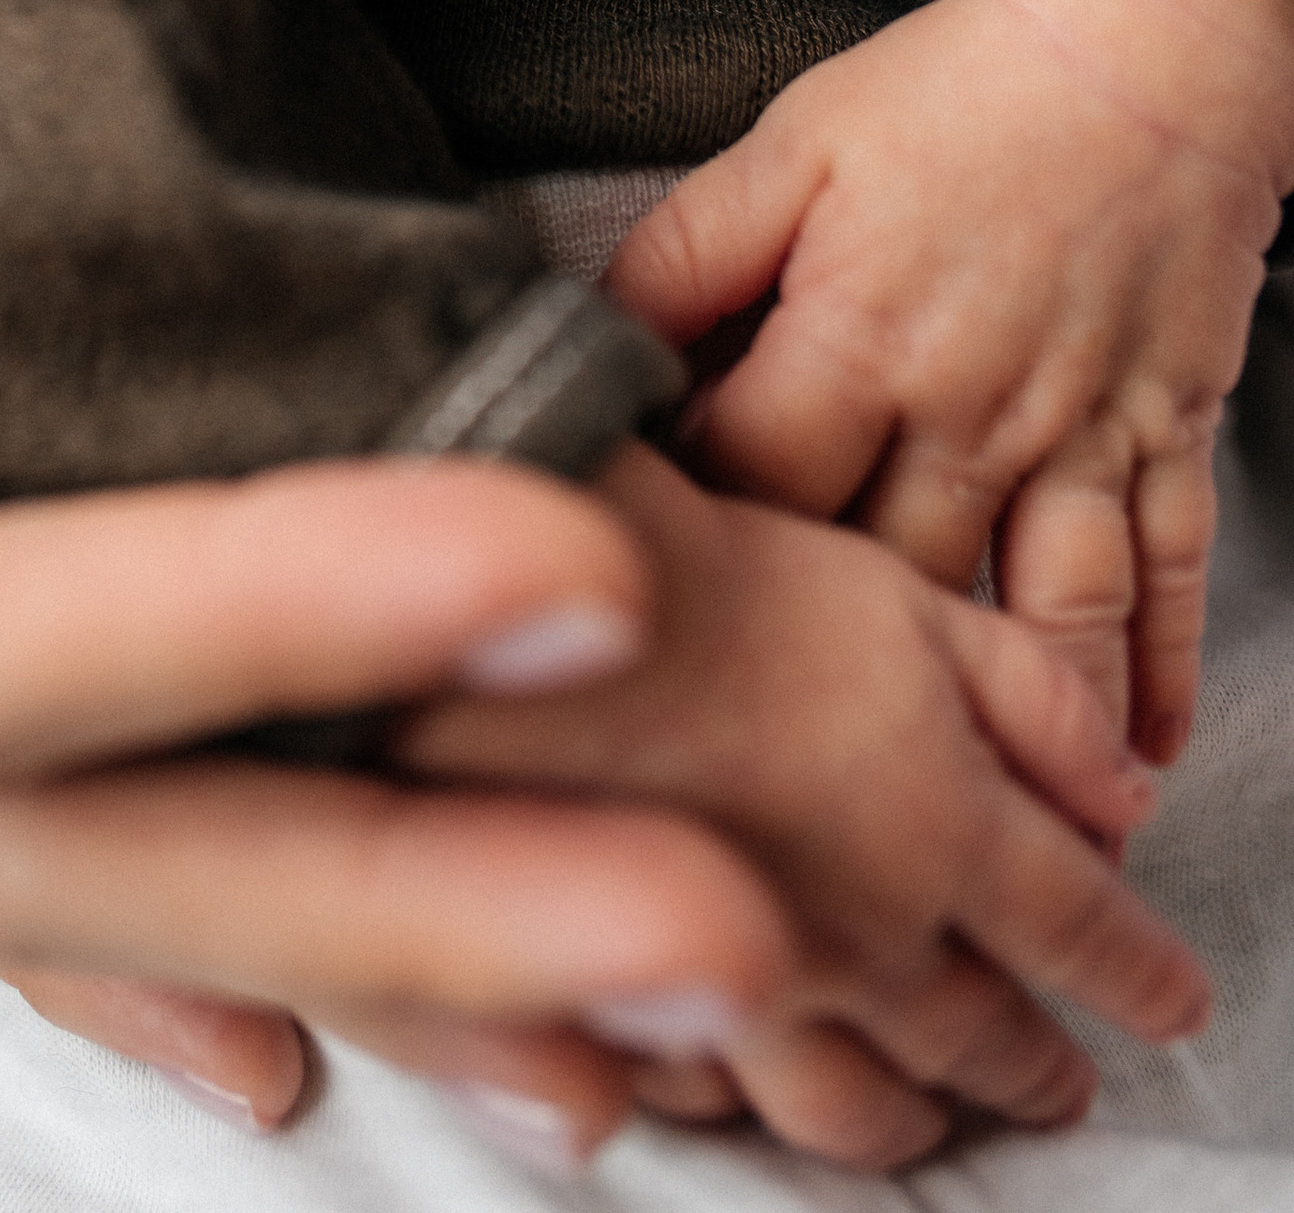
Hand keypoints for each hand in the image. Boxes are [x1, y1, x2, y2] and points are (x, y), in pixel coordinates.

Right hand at [394, 440, 1206, 1174]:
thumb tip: (1128, 790)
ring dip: (901, 1121)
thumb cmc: (711, 588)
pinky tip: (742, 1088)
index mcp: (948, 836)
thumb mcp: (911, 601)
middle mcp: (863, 941)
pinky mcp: (634, 1009)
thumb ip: (1036, 699)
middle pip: (980, 1041)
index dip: (1140, 971)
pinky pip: (706, 1102)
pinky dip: (739, 1106)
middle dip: (1032, 1068)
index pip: (1085, 933)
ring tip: (921, 1116)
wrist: (538, 624)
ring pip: (850, 1109)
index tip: (1170, 997)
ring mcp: (746, 992)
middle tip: (1058, 1082)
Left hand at [609, 0, 1293, 757]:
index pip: (755, 486)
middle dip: (837, 680)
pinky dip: (1159, 677)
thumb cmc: (957, 93)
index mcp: (861, 338)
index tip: (647, 592)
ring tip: (991, 827)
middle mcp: (972, 412)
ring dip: (1025, 731)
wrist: (1143, 45)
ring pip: (1049, 617)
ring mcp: (1077, 438)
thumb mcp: (790, 146)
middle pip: (892, 584)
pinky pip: (1168, 579)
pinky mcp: (1163, 438)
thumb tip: (588, 342)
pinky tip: (1137, 758)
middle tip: (775, 757)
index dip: (694, 541)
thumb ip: (685, 255)